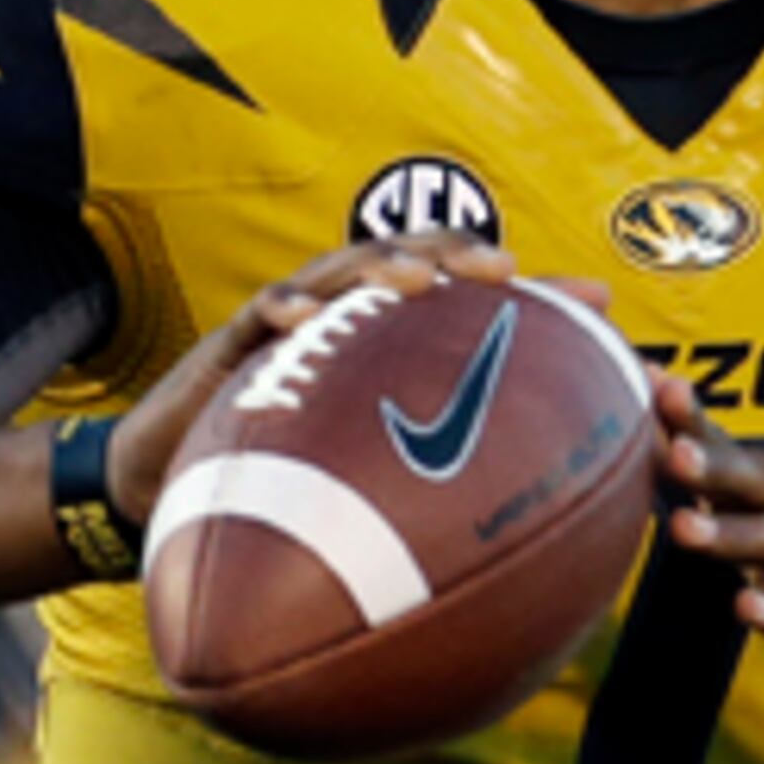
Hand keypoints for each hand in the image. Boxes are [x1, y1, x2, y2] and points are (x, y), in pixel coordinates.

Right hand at [109, 232, 532, 532]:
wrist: (170, 492)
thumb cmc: (281, 479)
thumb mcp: (372, 473)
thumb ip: (443, 468)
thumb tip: (543, 509)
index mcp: (379, 341)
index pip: (458, 298)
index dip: (522, 294)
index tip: (592, 304)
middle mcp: (340, 320)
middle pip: (404, 264)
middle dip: (457, 254)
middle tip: (509, 270)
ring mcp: (286, 328)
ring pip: (337, 274)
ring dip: (380, 267)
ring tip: (422, 280)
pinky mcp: (229, 349)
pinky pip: (256, 318)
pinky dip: (283, 312)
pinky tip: (306, 321)